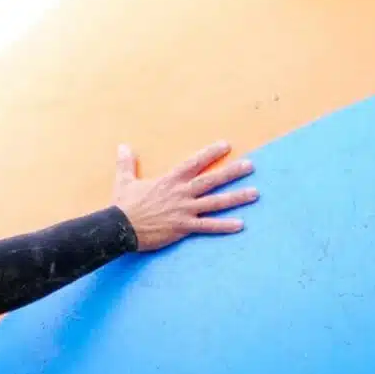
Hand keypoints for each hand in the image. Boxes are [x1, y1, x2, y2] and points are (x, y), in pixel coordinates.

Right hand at [113, 141, 256, 251]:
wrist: (119, 228)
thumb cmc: (123, 205)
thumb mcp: (124, 180)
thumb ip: (126, 163)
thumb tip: (122, 146)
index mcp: (170, 180)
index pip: (195, 162)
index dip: (211, 153)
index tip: (227, 145)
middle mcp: (181, 193)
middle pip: (211, 180)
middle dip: (232, 172)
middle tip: (251, 166)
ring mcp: (184, 210)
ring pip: (215, 202)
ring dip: (236, 197)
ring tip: (255, 193)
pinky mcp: (183, 227)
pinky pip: (207, 226)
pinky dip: (224, 226)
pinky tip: (240, 225)